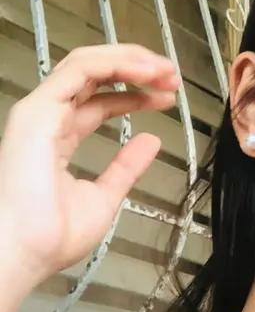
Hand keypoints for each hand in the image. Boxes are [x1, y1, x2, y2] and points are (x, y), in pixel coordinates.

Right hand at [0, 43, 180, 288]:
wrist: (25, 251)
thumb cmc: (52, 237)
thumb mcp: (105, 197)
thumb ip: (126, 167)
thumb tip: (151, 142)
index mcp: (58, 139)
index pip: (99, 102)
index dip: (136, 94)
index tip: (168, 96)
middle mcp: (47, 119)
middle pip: (93, 76)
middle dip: (136, 69)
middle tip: (172, 74)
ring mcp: (41, 112)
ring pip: (87, 64)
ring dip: (130, 60)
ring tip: (165, 69)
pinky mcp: (39, 110)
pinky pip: (80, 70)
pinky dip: (116, 63)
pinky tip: (146, 70)